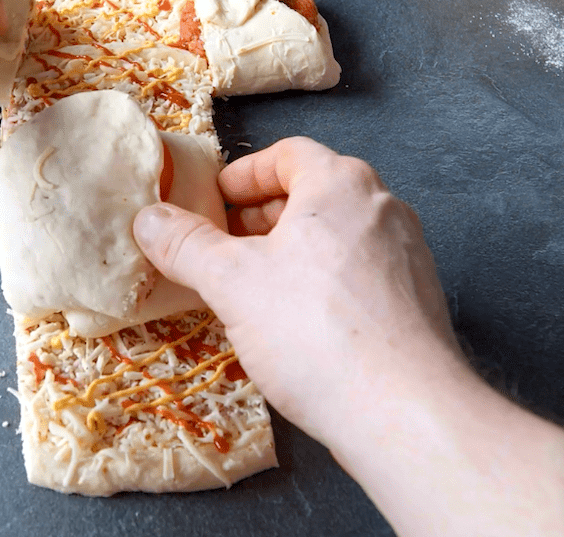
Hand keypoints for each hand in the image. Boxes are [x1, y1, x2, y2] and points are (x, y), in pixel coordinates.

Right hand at [133, 137, 466, 446]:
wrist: (402, 410)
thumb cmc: (317, 331)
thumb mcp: (232, 282)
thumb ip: (186, 245)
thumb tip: (150, 219)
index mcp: (341, 184)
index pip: (288, 153)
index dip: (243, 175)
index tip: (212, 202)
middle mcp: (382, 209)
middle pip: (312, 194)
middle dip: (261, 218)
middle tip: (221, 247)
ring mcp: (405, 257)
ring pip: (335, 238)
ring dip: (290, 255)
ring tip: (251, 290)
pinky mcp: (414, 303)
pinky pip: (357, 276)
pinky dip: (320, 285)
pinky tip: (294, 327)